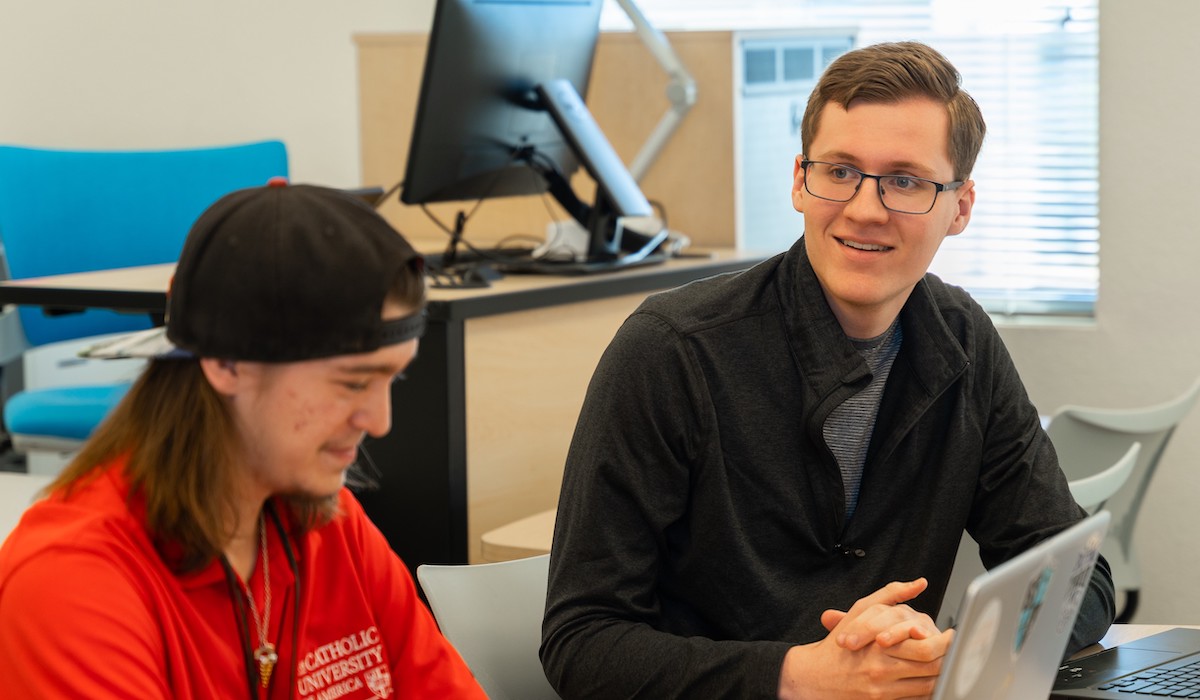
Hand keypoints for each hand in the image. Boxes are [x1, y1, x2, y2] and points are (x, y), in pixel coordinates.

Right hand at [777, 580, 954, 699]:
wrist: (813, 677)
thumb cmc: (837, 645)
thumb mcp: (859, 612)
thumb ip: (890, 594)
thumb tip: (918, 583)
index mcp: (880, 646)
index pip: (926, 647)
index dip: (946, 642)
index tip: (953, 635)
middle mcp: (883, 670)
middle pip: (932, 669)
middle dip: (951, 659)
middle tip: (958, 649)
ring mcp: (884, 691)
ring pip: (929, 686)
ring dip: (943, 675)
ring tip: (949, 663)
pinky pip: (917, 699)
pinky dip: (929, 691)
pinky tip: (932, 679)